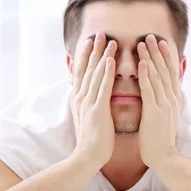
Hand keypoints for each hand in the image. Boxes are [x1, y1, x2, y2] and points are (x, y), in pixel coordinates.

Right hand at [70, 33, 116, 167]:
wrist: (88, 157)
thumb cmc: (92, 140)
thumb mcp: (88, 117)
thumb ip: (90, 104)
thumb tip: (94, 96)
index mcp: (79, 99)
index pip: (82, 72)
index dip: (86, 56)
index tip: (90, 42)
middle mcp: (80, 97)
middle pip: (87, 68)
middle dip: (93, 50)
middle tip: (99, 33)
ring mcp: (87, 102)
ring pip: (95, 74)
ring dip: (102, 55)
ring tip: (109, 40)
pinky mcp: (97, 109)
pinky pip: (102, 87)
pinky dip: (106, 72)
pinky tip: (111, 60)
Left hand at [137, 34, 181, 168]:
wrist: (164, 157)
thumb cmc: (160, 139)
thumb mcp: (165, 116)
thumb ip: (163, 101)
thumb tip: (161, 91)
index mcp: (174, 99)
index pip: (171, 73)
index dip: (166, 56)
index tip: (162, 42)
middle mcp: (172, 99)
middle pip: (165, 70)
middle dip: (158, 51)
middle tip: (152, 35)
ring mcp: (165, 105)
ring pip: (157, 76)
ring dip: (150, 58)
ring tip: (144, 43)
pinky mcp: (155, 112)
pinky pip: (150, 90)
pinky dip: (146, 75)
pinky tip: (141, 64)